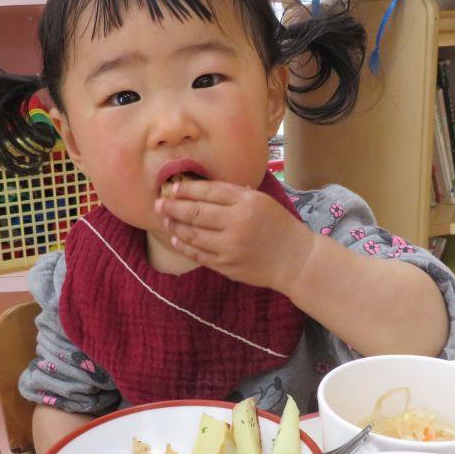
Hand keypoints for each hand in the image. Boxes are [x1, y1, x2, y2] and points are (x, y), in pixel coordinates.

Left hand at [154, 179, 315, 291]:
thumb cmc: (280, 227)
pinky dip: (184, 246)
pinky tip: (176, 239)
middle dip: (173, 207)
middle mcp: (236, 223)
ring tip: (165, 220)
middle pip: (196, 212)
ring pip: (193, 234)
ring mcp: (229, 246)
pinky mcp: (226, 265)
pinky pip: (198, 254)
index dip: (187, 189)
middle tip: (159, 203)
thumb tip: (204, 189)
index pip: (209, 192)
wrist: (295, 260)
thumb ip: (236, 194)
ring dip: (175, 226)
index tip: (173, 188)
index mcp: (246, 202)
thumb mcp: (263, 201)